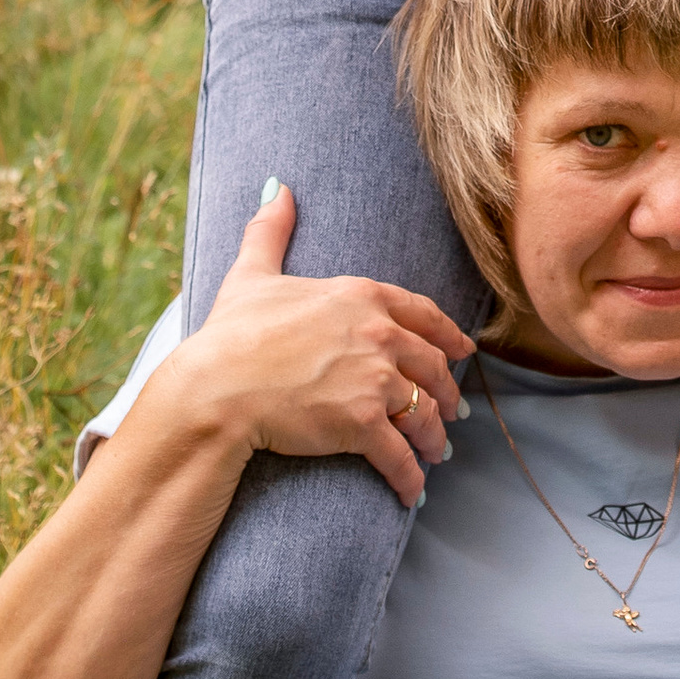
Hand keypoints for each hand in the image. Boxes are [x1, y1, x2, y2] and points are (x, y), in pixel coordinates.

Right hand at [179, 184, 472, 508]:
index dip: (448, 335)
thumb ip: (271, 230)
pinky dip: (411, 477)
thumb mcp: (252, 274)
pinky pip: (400, 455)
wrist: (216, 387)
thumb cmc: (231, 333)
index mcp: (361, 295)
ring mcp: (374, 379)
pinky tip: (412, 490)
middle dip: (447, 392)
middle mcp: (378, 333)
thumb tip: (278, 188)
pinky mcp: (362, 423)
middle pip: (433, 366)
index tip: (463, 350)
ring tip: (435, 453)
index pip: (423, 315)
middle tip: (452, 412)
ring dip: (435, 437)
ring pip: (424, 411)